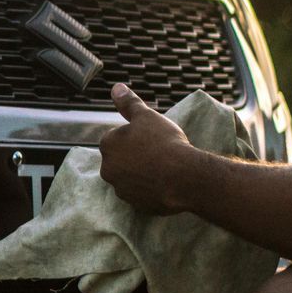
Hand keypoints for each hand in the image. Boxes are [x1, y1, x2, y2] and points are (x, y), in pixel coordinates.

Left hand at [99, 83, 195, 214]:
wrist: (184, 176)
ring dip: (142, 173)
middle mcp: (107, 169)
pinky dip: (150, 189)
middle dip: (135, 156)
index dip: (135, 137)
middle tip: (159, 153)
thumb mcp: (147, 116)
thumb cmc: (165, 142)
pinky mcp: (135, 205)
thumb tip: (116, 87)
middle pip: (121, 159)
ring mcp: (120, 189)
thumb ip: (129, 103)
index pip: (117, 138)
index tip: (151, 138)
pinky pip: (141, 194)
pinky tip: (165, 183)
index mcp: (107, 145)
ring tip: (164, 168)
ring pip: (130, 177)